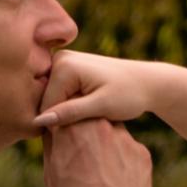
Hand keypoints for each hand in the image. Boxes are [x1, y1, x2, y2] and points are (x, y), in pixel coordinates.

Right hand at [38, 51, 169, 131]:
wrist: (148, 82)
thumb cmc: (129, 94)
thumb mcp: (101, 106)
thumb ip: (70, 112)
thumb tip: (39, 121)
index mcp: (64, 65)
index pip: (45, 106)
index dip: (60, 125)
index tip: (85, 129)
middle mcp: (58, 58)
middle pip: (45, 101)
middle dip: (63, 116)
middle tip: (91, 121)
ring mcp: (62, 61)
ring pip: (51, 99)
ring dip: (66, 112)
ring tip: (91, 114)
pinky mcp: (67, 68)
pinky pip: (59, 94)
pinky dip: (70, 106)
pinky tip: (89, 108)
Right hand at [38, 82, 155, 186]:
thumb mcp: (51, 175)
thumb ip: (52, 144)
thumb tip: (52, 127)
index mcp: (71, 129)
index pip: (67, 113)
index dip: (66, 124)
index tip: (66, 137)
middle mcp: (99, 126)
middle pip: (92, 118)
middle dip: (87, 132)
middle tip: (84, 155)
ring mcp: (124, 139)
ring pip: (113, 133)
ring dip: (106, 144)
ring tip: (101, 173)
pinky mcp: (143, 154)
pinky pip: (130, 150)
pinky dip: (123, 161)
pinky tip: (117, 182)